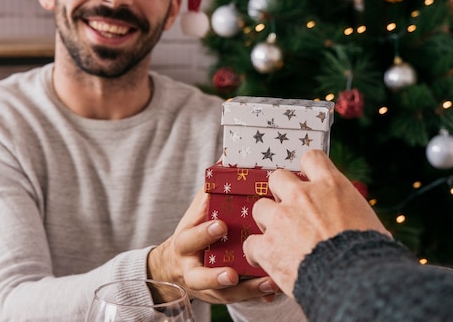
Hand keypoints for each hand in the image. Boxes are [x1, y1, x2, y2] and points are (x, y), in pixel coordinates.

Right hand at [147, 189, 280, 303]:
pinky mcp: (222, 295)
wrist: (179, 265)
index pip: (189, 239)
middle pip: (199, 277)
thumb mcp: (198, 210)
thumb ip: (212, 188)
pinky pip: (240, 298)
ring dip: (246, 289)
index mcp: (186, 242)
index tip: (221, 225)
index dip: (203, 233)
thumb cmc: (196, 228)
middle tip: (232, 272)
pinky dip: (257, 294)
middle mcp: (192, 268)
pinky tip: (273, 290)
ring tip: (267, 283)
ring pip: (224, 294)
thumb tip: (229, 154)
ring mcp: (207, 286)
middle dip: (215, 275)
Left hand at [243, 150, 390, 297]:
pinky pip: (251, 243)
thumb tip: (354, 222)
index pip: (311, 158)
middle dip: (280, 193)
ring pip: (260, 207)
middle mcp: (303, 195)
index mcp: (331, 185)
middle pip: (277, 177)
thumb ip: (350, 213)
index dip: (307, 169)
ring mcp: (281, 218)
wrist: (354, 279)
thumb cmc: (369, 254)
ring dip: (267, 221)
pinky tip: (265, 261)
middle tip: (290, 211)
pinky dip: (257, 253)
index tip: (308, 180)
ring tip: (277, 238)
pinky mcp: (267, 245)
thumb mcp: (369, 222)